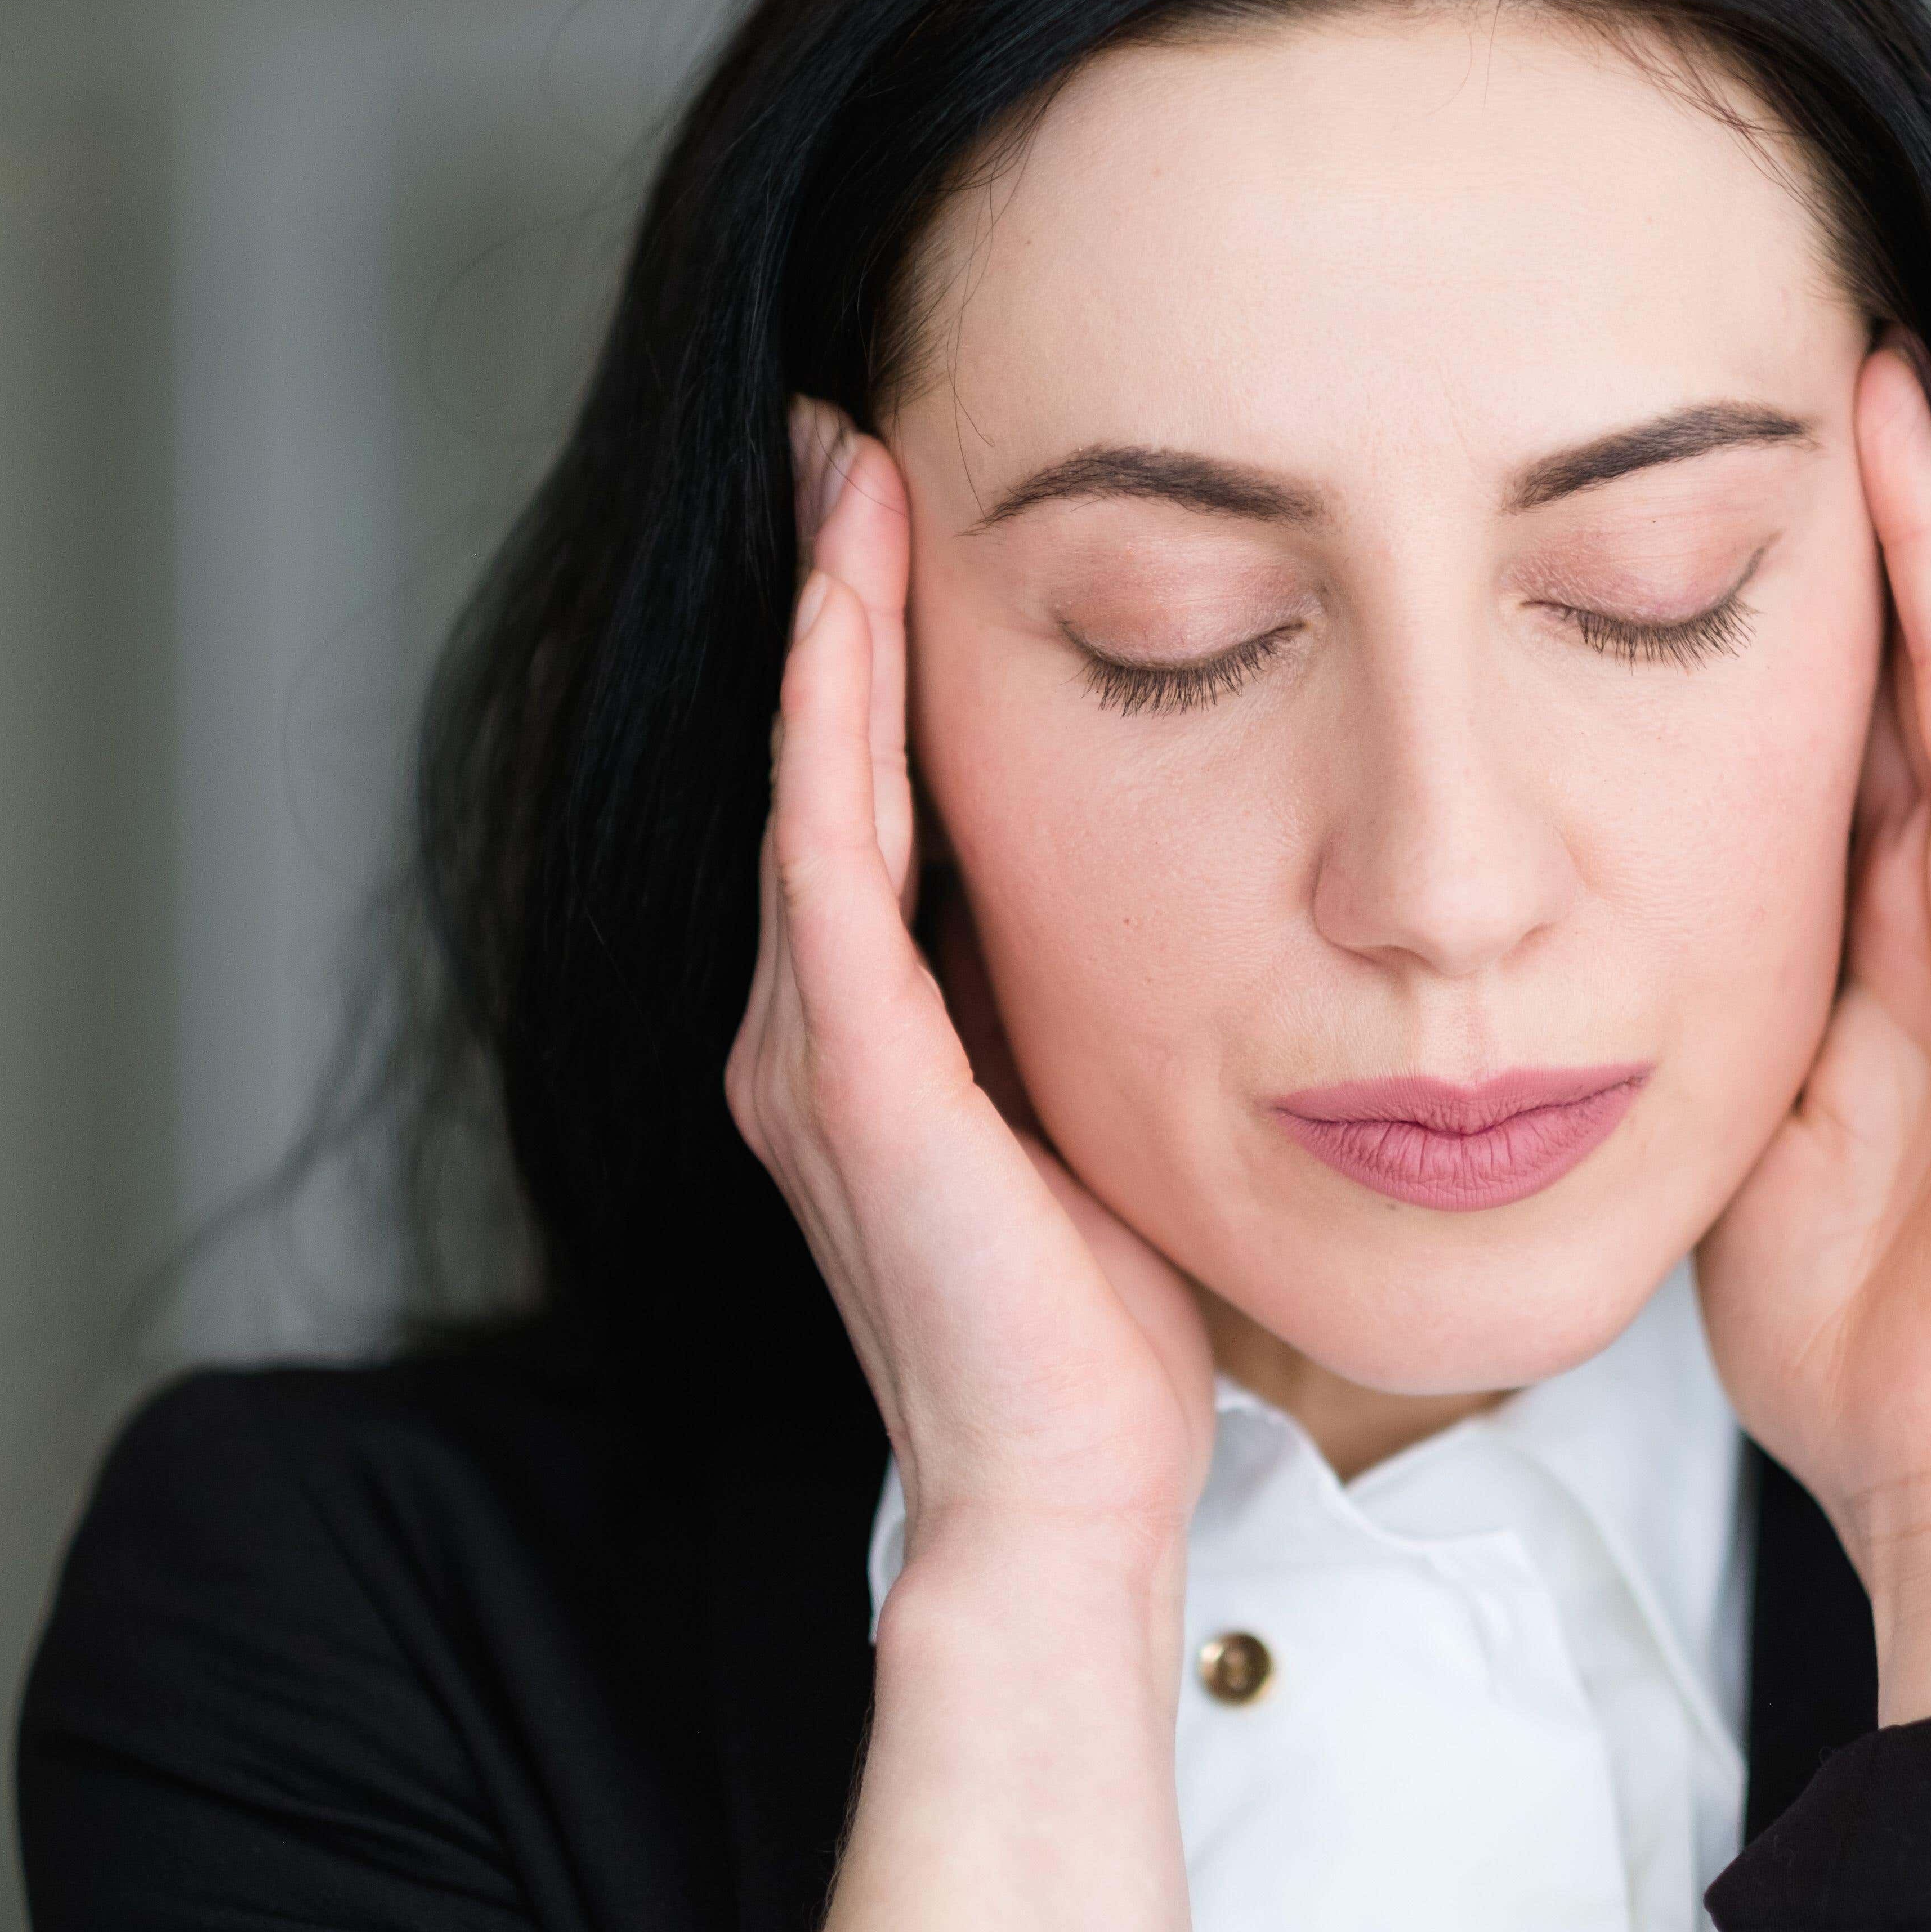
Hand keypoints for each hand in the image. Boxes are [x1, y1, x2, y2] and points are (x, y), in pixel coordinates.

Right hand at [727, 400, 1215, 1564]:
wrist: (1065, 1490)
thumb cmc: (1095, 1320)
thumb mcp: (1082, 1104)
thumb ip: (1058, 993)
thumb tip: (1126, 867)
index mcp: (858, 1033)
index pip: (856, 799)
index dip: (860, 653)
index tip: (885, 517)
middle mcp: (804, 1025)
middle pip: (813, 763)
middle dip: (824, 596)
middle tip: (838, 440)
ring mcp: (810, 1048)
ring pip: (809, 786)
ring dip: (827, 625)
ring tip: (845, 477)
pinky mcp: (849, 1077)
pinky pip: (828, 866)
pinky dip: (834, 732)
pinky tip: (850, 616)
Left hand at [1696, 345, 1930, 1726]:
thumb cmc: (1839, 1329)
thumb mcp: (1733, 1128)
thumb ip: (1701, 1022)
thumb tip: (1591, 957)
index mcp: (1880, 959)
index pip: (1845, 749)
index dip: (1806, 625)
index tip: (1732, 499)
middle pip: (1922, 689)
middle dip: (1880, 542)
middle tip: (1834, 386)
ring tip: (1903, 404)